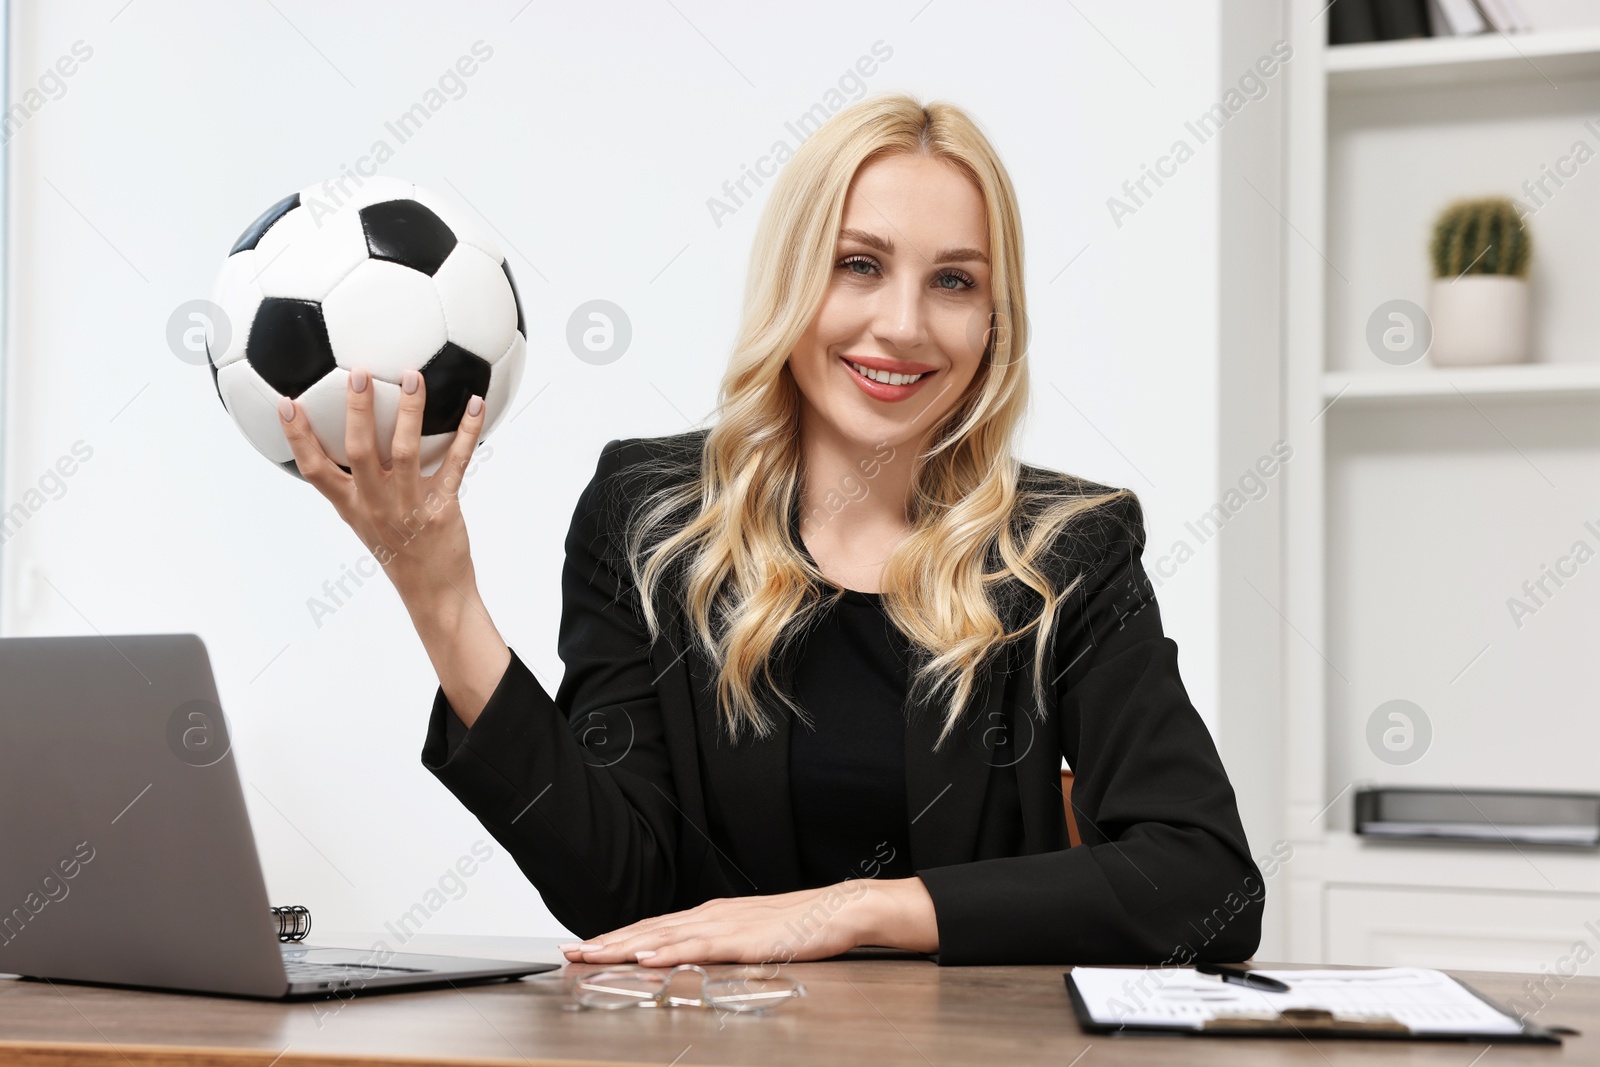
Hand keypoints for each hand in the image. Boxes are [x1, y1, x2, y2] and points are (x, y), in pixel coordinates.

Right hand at [276, 367, 485, 605]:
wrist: (433, 591)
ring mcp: (409, 506)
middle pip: (358, 452)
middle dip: (356, 411)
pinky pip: (456, 463)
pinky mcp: (442, 507)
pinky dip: (468, 432)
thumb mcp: (365, 521)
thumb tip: (349, 440)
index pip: (315, 470)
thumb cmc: (399, 551)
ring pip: (406, 452)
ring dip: (410, 411)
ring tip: (413, 377)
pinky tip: (476, 405)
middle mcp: (376, 505)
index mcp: (352, 506)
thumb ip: (355, 485)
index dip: (297, 438)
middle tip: (358, 374)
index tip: (286, 404)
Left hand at [557, 878, 939, 967]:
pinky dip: (669, 951)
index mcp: (713, 915)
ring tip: (592, 953)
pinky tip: (646, 956)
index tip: (586, 945)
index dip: (618, 936)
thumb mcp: (752, 937)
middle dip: (608, 940)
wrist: (842, 910)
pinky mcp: (745, 939)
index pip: (655, 927)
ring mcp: (727, 925)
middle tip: (571, 950)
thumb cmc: (802, 925)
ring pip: (665, 935)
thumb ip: (721, 945)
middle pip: (650, 929)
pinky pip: (700, 947)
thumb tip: (691, 958)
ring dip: (625, 945)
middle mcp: (712, 914)